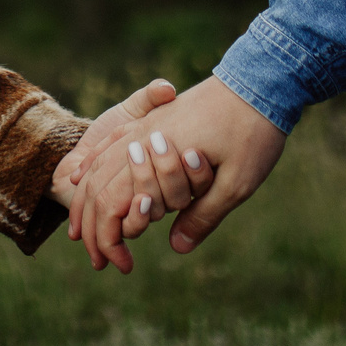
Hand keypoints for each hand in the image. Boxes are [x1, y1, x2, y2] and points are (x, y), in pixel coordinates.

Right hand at [71, 75, 286, 272]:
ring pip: (99, 163)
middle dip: (91, 225)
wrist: (261, 80)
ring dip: (87, 198)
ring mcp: (145, 124)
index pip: (113, 201)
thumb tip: (176, 247)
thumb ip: (203, 215)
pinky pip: (110, 142)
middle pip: (97, 184)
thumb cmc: (253, 132)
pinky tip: (86, 176)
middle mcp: (143, 137)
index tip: (123, 265)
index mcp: (158, 154)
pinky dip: (93, 165)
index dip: (110, 238)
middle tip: (98, 260)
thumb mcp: (237, 183)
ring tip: (84, 230)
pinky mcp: (154, 117)